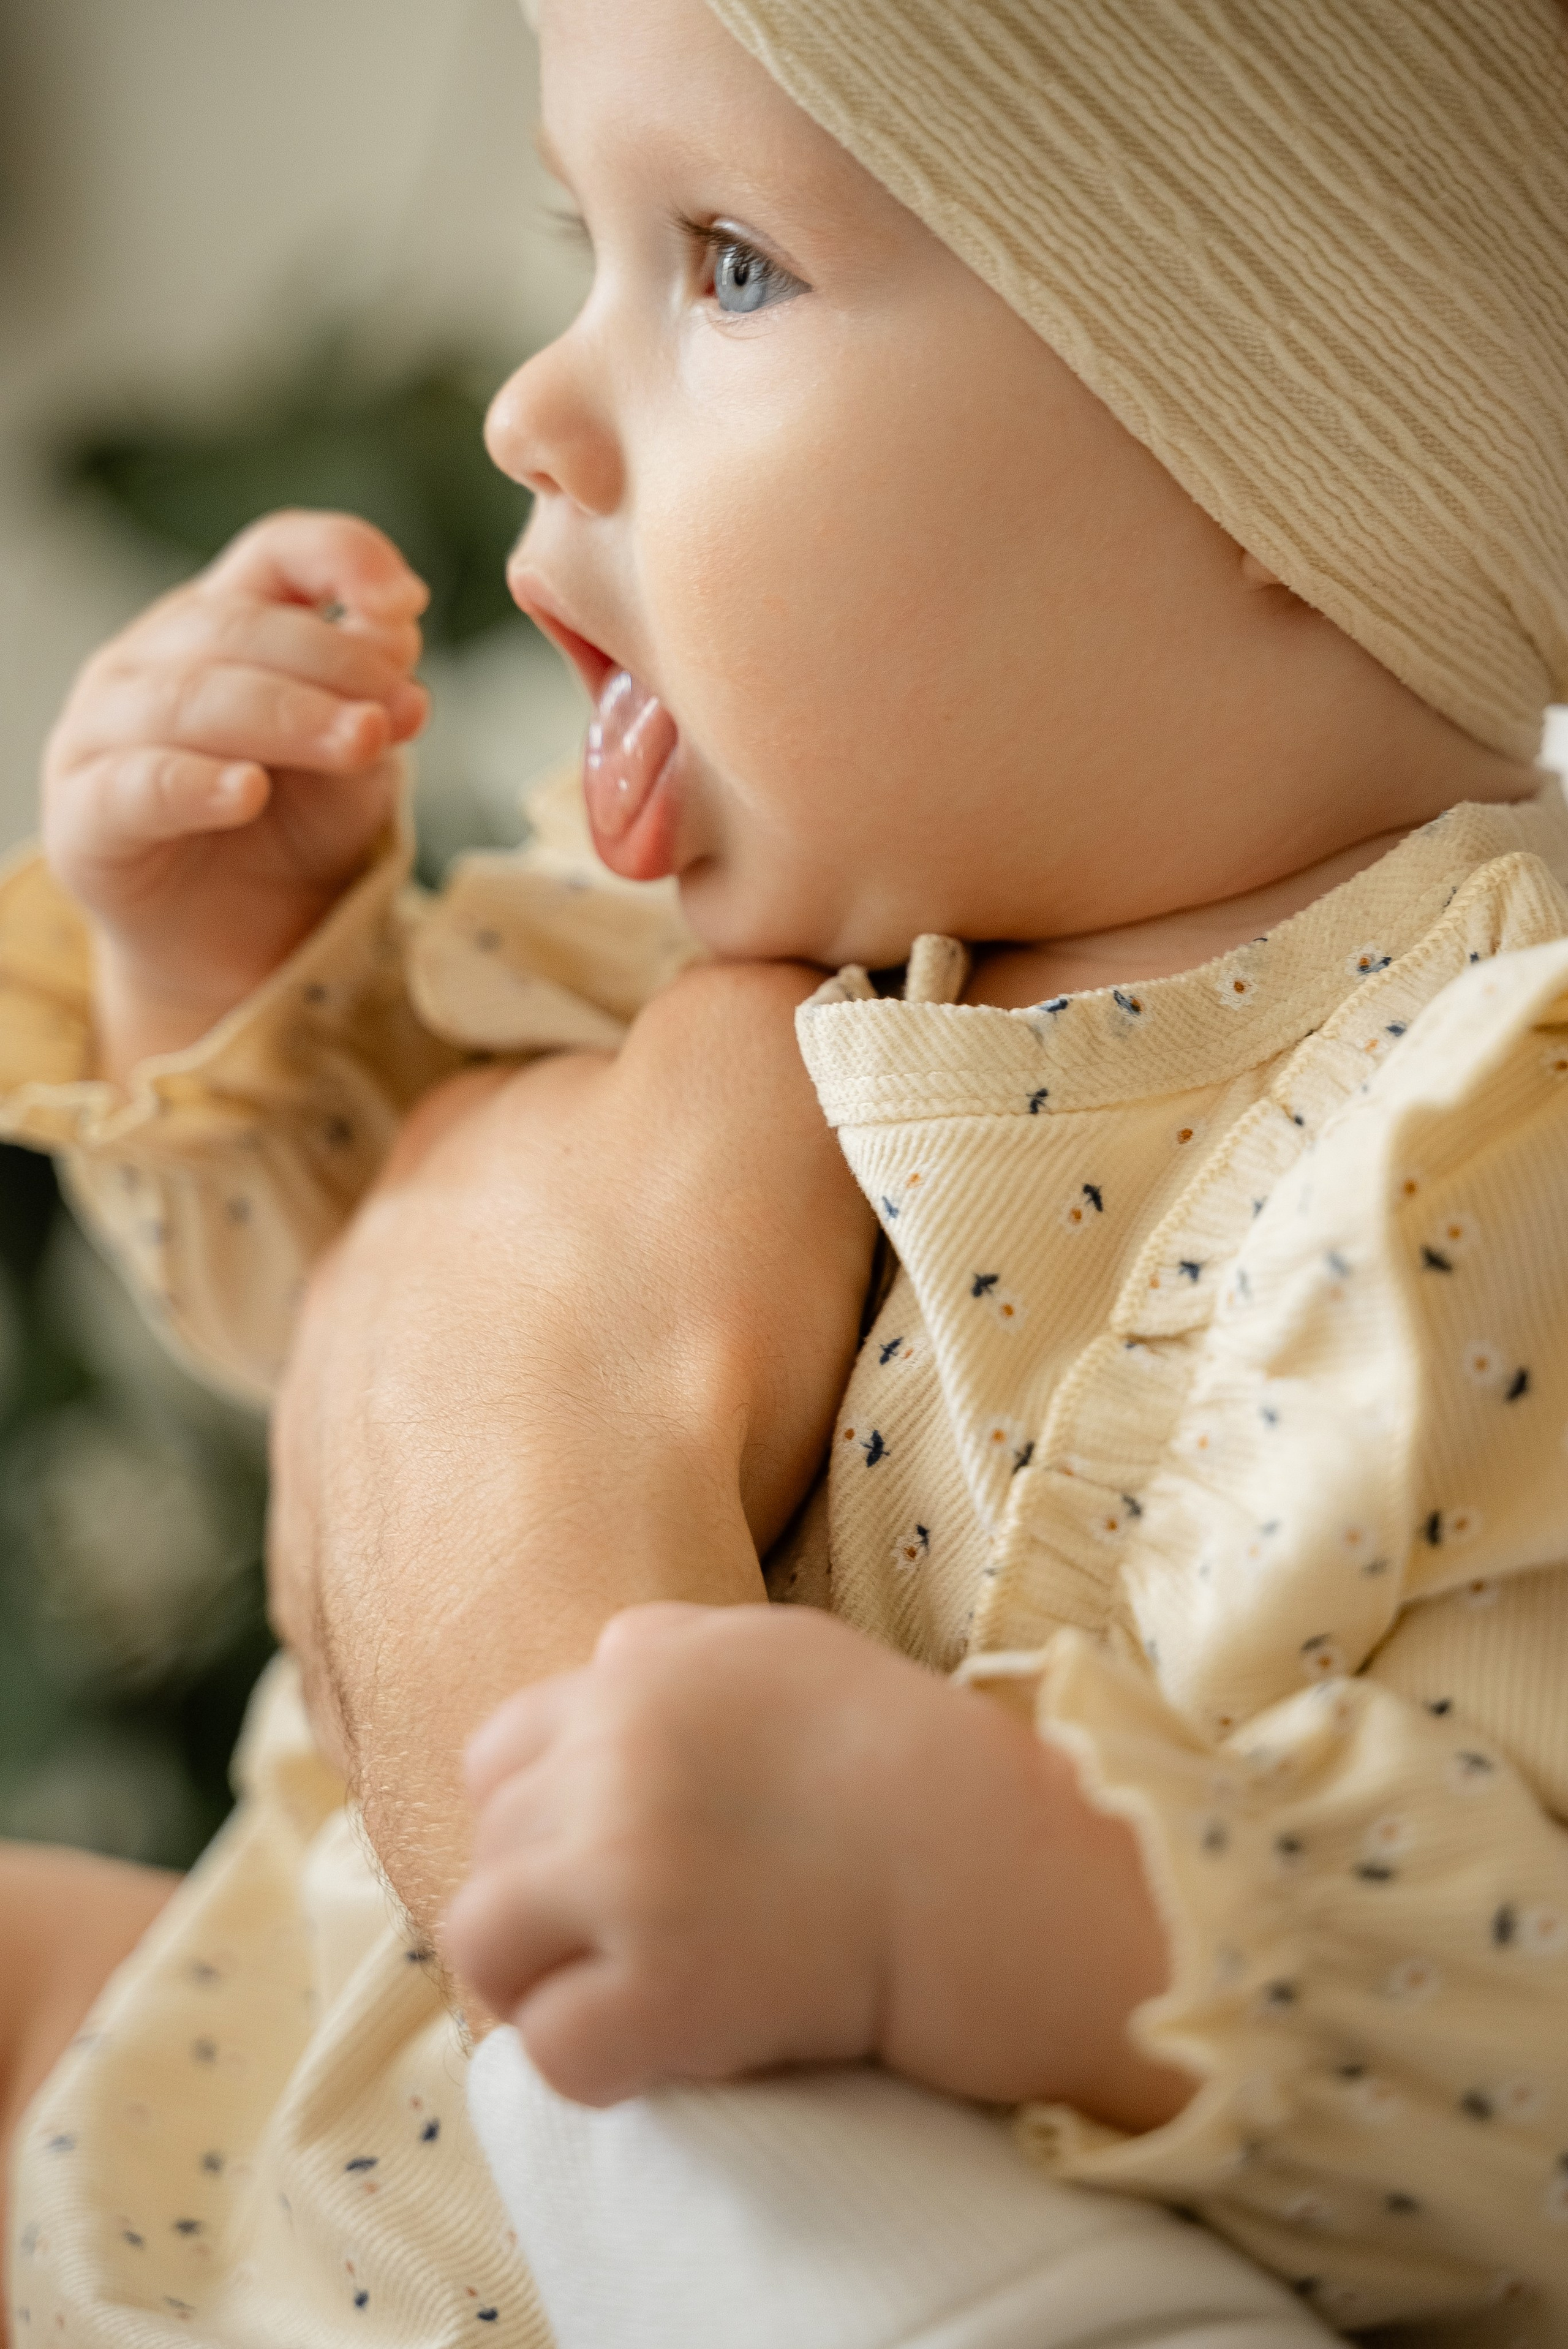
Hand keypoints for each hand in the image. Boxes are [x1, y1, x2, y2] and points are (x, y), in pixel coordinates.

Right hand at [43, 508, 430, 1079]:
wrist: (248, 944)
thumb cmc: (297, 833)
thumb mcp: (356, 765)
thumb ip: (370, 702)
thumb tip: (399, 635)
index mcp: (228, 623)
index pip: (276, 552)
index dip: (339, 556)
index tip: (406, 599)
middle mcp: (154, 658)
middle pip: (237, 624)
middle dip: (330, 661)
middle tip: (398, 708)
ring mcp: (104, 730)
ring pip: (189, 698)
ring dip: (285, 716)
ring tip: (359, 742)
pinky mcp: (83, 814)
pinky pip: (136, 787)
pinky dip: (195, 784)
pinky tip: (249, 791)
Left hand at [268, 963, 877, 1938]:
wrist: (547, 1599)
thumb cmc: (666, 1313)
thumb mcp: (753, 1068)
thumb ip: (759, 992)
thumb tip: (775, 991)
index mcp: (450, 1138)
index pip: (578, 1105)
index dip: (688, 1158)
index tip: (763, 1238)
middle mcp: (357, 1272)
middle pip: (512, 1260)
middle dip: (601, 1298)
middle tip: (725, 1372)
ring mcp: (327, 1440)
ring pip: (457, 1406)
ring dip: (543, 1431)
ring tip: (661, 1495)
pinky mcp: (333, 1589)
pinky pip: (429, 1552)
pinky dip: (502, 1555)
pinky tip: (580, 1580)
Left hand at [443, 1601, 1196, 2132]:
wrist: (1003, 1872)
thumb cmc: (913, 1768)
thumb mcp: (789, 1656)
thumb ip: (676, 1656)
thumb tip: (599, 1669)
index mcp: (645, 1669)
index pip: (498, 1754)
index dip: (532, 1821)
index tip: (593, 1868)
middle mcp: (618, 1755)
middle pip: (486, 1844)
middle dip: (538, 1903)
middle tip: (618, 1947)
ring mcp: (630, 1870)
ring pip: (483, 1939)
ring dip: (538, 1981)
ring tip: (619, 2000)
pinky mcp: (659, 1987)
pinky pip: (550, 2048)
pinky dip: (597, 2064)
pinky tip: (667, 2050)